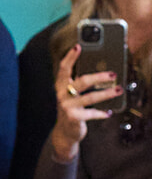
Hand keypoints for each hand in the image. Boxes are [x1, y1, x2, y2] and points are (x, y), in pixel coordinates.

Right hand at [51, 45, 116, 161]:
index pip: (63, 69)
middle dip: (99, 77)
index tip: (78, 46)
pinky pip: (92, 113)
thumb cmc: (72, 108)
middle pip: (82, 82)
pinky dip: (102, 113)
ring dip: (106, 94)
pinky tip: (109, 112)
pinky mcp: (74, 118)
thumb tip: (102, 74)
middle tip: (113, 74)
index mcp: (61, 86)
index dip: (70, 57)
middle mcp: (62, 95)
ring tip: (118, 90)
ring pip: (90, 97)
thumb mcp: (72, 94)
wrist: (64, 131)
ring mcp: (67, 107)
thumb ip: (80, 83)